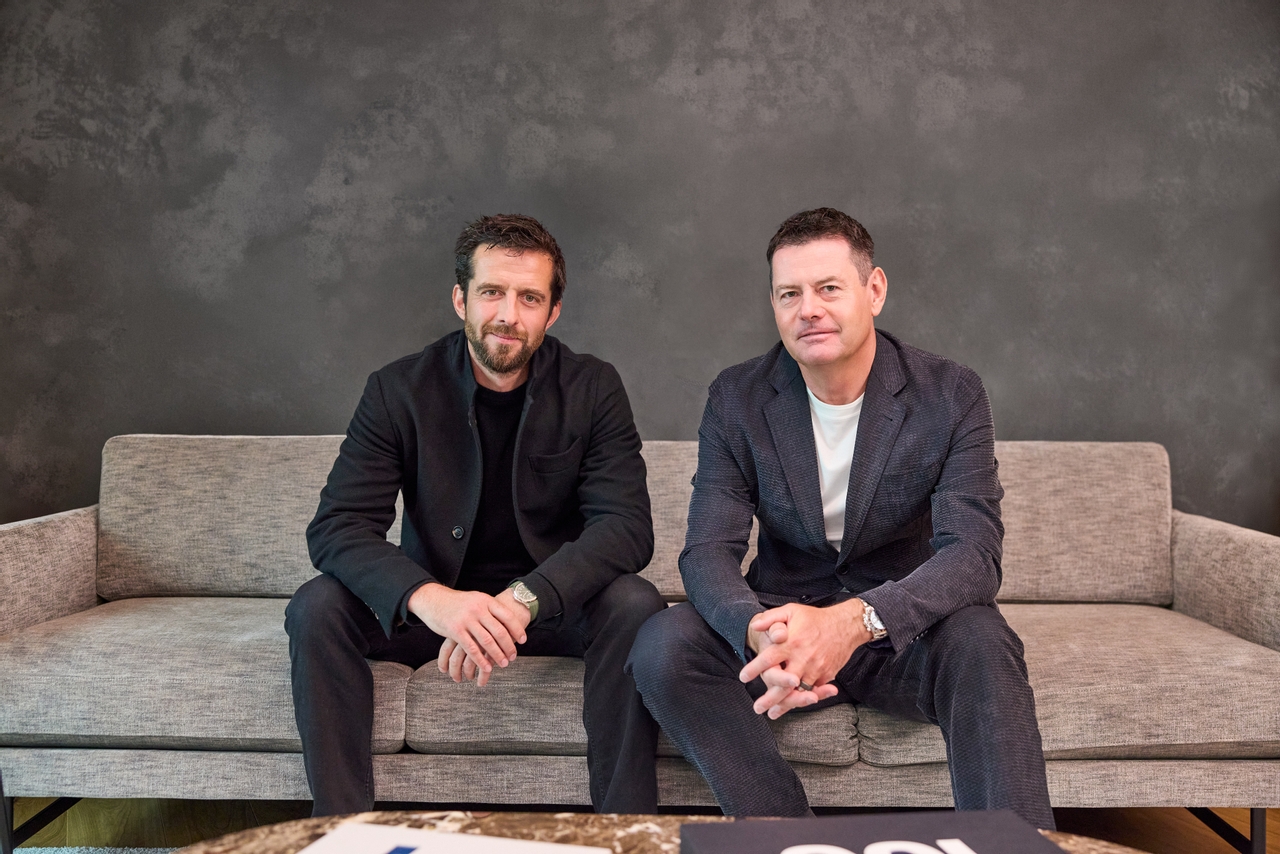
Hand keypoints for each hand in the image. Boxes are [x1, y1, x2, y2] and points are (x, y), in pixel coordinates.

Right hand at [409, 584, 527, 680]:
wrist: (434, 599)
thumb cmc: (458, 602)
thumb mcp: (477, 599)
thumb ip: (490, 609)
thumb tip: (509, 620)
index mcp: (486, 600)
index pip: (507, 616)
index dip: (517, 629)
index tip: (523, 641)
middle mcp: (478, 609)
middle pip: (499, 631)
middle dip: (509, 646)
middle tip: (514, 656)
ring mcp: (466, 620)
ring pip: (487, 641)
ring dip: (497, 655)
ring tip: (504, 664)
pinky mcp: (455, 630)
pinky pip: (471, 648)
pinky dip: (481, 660)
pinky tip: (487, 668)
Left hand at [738, 599, 869, 715]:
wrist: (846, 625)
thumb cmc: (815, 618)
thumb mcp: (791, 611)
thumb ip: (771, 618)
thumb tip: (755, 626)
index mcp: (791, 643)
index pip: (768, 659)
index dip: (754, 669)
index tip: (743, 677)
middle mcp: (803, 658)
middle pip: (783, 684)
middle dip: (769, 698)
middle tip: (757, 708)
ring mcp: (816, 669)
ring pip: (798, 692)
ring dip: (785, 704)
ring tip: (773, 712)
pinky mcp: (827, 675)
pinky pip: (813, 690)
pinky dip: (803, 699)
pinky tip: (793, 705)